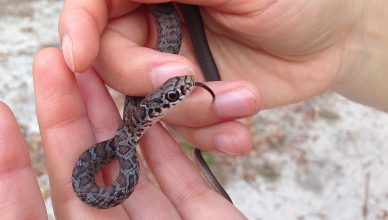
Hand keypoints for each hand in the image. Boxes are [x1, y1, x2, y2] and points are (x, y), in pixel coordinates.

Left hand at [0, 48, 245, 218]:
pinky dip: (166, 143)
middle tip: (52, 61)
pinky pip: (181, 179)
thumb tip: (9, 219)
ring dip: (114, 119)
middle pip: (81, 177)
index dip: (5, 172)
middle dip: (65, 117)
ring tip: (97, 70)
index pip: (24, 218)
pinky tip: (151, 109)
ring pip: (130, 170)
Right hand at [59, 0, 387, 155]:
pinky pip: (177, 128)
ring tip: (241, 102)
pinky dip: (206, 135)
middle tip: (187, 78)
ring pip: (144, 101)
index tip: (78, 56)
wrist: (327, 38)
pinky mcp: (190, 101)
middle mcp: (152, 26)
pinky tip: (238, 133)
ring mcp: (168, 67)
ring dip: (188, 111)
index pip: (94, 6)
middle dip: (147, 77)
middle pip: (110, 59)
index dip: (78, 28)